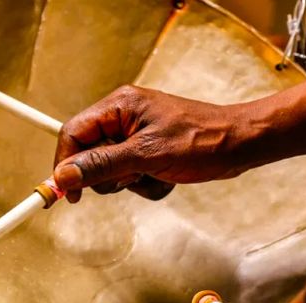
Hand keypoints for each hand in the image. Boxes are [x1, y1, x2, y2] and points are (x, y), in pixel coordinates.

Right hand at [52, 85, 254, 202]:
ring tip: (155, 173)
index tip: (66, 192)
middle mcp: (123, 119)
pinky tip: (167, 177)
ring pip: (110, 172)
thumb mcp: (147, 155)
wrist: (240, 145)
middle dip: (109, 175)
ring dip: (131, 182)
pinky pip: (131, 178)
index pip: (73, 133)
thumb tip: (64, 175)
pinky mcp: (147, 153)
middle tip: (132, 175)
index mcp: (119, 106)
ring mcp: (136, 137)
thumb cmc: (202, 139)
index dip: (66, 164)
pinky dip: (147, 185)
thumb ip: (102, 165)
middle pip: (89, 155)